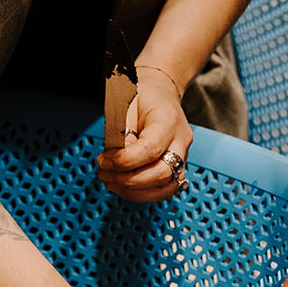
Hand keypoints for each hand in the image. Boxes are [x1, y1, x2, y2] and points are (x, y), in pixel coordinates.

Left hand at [96, 69, 191, 202]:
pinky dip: (141, 193)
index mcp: (169, 121)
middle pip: (162, 174)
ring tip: (111, 183)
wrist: (159, 93)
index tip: (104, 160)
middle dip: (129, 181)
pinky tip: (122, 186)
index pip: (151, 150)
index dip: (124, 161)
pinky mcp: (177, 168)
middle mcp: (181, 141)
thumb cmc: (141, 97)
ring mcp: (183, 156)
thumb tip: (115, 162)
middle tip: (104, 174)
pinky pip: (163, 190)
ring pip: (166, 188)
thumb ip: (121, 135)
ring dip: (135, 192)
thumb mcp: (125, 107)